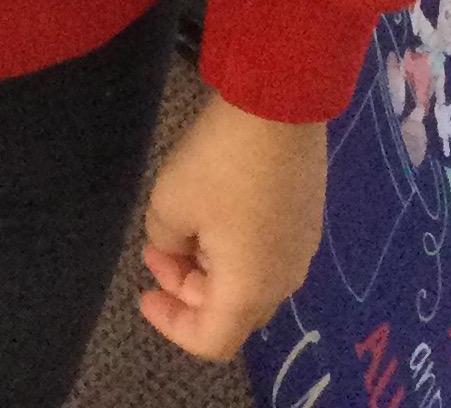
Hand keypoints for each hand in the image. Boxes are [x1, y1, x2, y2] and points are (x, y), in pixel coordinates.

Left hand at [139, 88, 325, 359]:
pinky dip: (232, 249)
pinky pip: (265, 256)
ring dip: (208, 267)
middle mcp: (283, 282)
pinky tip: (212, 208)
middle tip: (156, 249)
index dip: (172, 326)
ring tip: (178, 224)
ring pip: (247, 282)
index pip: (212, 340)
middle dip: (186, 290)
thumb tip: (176, 248)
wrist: (279, 108)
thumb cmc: (219, 164)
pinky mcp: (306, 221)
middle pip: (230, 312)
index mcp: (250, 291)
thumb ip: (165, 241)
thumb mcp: (170, 203)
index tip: (144, 294)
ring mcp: (301, 251)